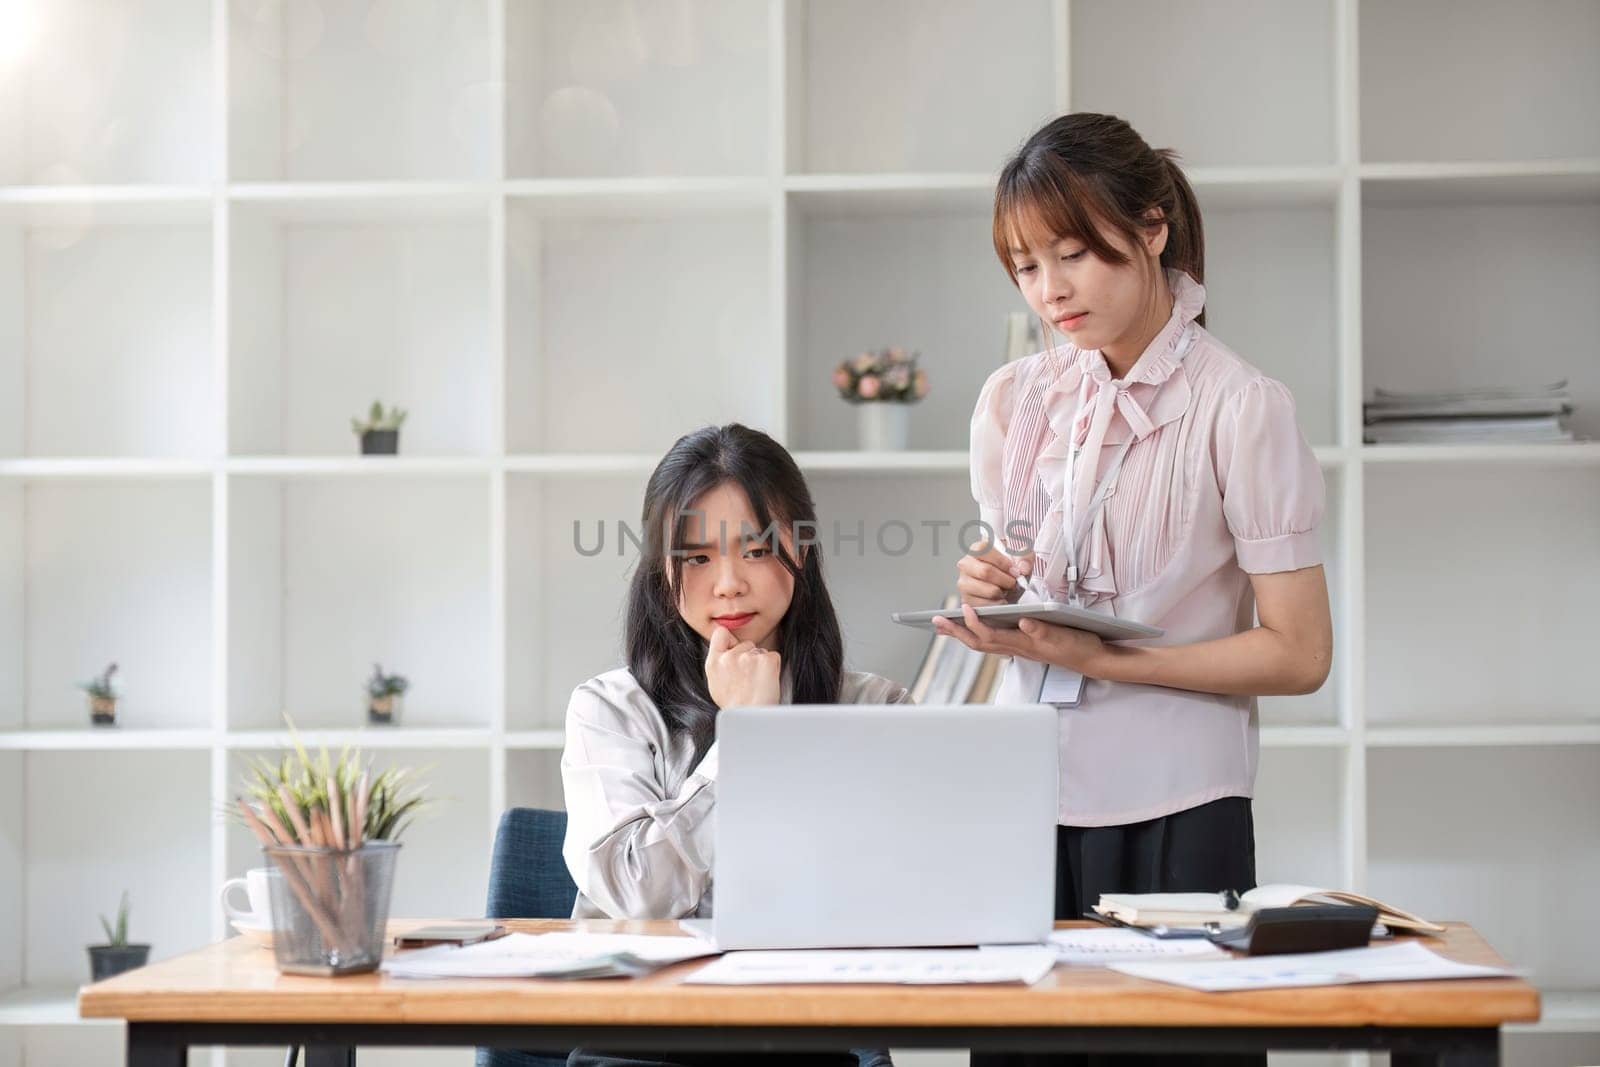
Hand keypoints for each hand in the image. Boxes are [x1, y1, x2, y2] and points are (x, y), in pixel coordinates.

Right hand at [705, 624, 782, 709]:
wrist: (751, 720)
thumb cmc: (736, 707)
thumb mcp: (716, 685)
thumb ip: (720, 665)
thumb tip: (726, 652)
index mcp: (714, 663)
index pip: (721, 633)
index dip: (730, 639)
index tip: (734, 647)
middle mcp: (729, 657)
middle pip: (746, 644)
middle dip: (749, 657)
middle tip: (749, 679)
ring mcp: (748, 657)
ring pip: (760, 651)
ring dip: (761, 663)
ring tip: (757, 684)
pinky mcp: (766, 660)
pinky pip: (773, 656)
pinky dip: (773, 667)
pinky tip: (766, 682)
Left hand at [933, 603, 1108, 676]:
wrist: (1092, 659)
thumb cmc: (1079, 646)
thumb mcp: (1062, 635)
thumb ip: (1042, 628)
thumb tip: (1023, 620)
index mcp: (1024, 643)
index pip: (991, 634)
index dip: (975, 623)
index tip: (963, 609)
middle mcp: (1017, 647)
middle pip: (979, 642)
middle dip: (956, 632)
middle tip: (936, 621)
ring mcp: (1019, 648)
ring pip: (984, 643)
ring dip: (963, 634)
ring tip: (946, 625)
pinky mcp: (1024, 645)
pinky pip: (994, 642)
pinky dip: (979, 634)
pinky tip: (973, 628)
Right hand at [957, 539, 1031, 605]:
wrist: (1005, 590)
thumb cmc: (1008, 573)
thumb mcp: (1020, 560)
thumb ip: (1026, 558)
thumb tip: (1023, 568)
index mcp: (976, 550)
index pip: (984, 550)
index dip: (1002, 561)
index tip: (1014, 570)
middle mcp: (966, 565)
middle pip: (985, 571)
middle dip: (1005, 579)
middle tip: (1014, 582)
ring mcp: (964, 583)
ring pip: (988, 590)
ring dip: (1003, 592)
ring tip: (1006, 590)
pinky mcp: (967, 600)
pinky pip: (987, 604)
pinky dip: (998, 603)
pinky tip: (1001, 599)